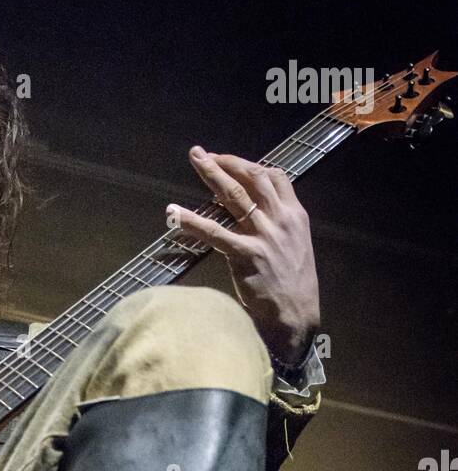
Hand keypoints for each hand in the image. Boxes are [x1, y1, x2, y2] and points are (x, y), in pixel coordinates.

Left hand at [167, 146, 319, 366]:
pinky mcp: (247, 255)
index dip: (250, 166)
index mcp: (295, 217)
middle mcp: (281, 220)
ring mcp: (264, 236)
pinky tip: (175, 213)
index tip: (231, 162)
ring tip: (195, 160)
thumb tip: (255, 215)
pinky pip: (215, 232)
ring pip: (235, 195)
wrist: (296, 316)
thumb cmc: (293, 287)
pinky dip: (192, 221)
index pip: (275, 177)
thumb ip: (278, 228)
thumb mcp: (295, 249)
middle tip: (203, 154)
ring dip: (212, 175)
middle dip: (227, 162)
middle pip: (252, 178)